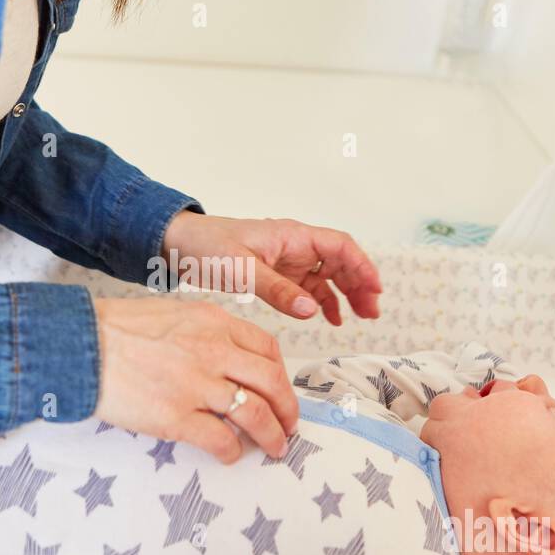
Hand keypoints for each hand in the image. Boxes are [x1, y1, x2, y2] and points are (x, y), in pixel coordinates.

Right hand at [92, 297, 297, 463]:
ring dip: (272, 435)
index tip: (280, 390)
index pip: (267, 348)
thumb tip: (226, 361)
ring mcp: (197, 386)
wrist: (80, 344)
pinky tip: (230, 455)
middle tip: (288, 426)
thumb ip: (204, 334)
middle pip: (272, 383)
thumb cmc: (117, 329)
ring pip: (256, 414)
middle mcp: (214, 351)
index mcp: (214, 323)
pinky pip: (222, 440)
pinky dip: (233, 452)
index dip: (280, 374)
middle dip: (287, 409)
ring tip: (273, 448)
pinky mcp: (177, 418)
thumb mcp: (173, 315)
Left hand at [161, 211, 381, 324]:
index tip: (375, 289)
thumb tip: (312, 310)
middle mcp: (295, 246)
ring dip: (346, 294)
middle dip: (359, 284)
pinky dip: (322, 302)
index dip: (361, 265)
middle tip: (372, 312)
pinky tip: (330, 319)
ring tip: (360, 318)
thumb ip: (278, 290)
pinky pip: (309, 288)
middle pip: (340, 261)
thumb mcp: (242, 269)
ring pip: (328, 276)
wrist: (178, 246)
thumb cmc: (207, 246)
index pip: (340, 246)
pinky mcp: (277, 275)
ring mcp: (288, 261)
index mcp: (292, 236)